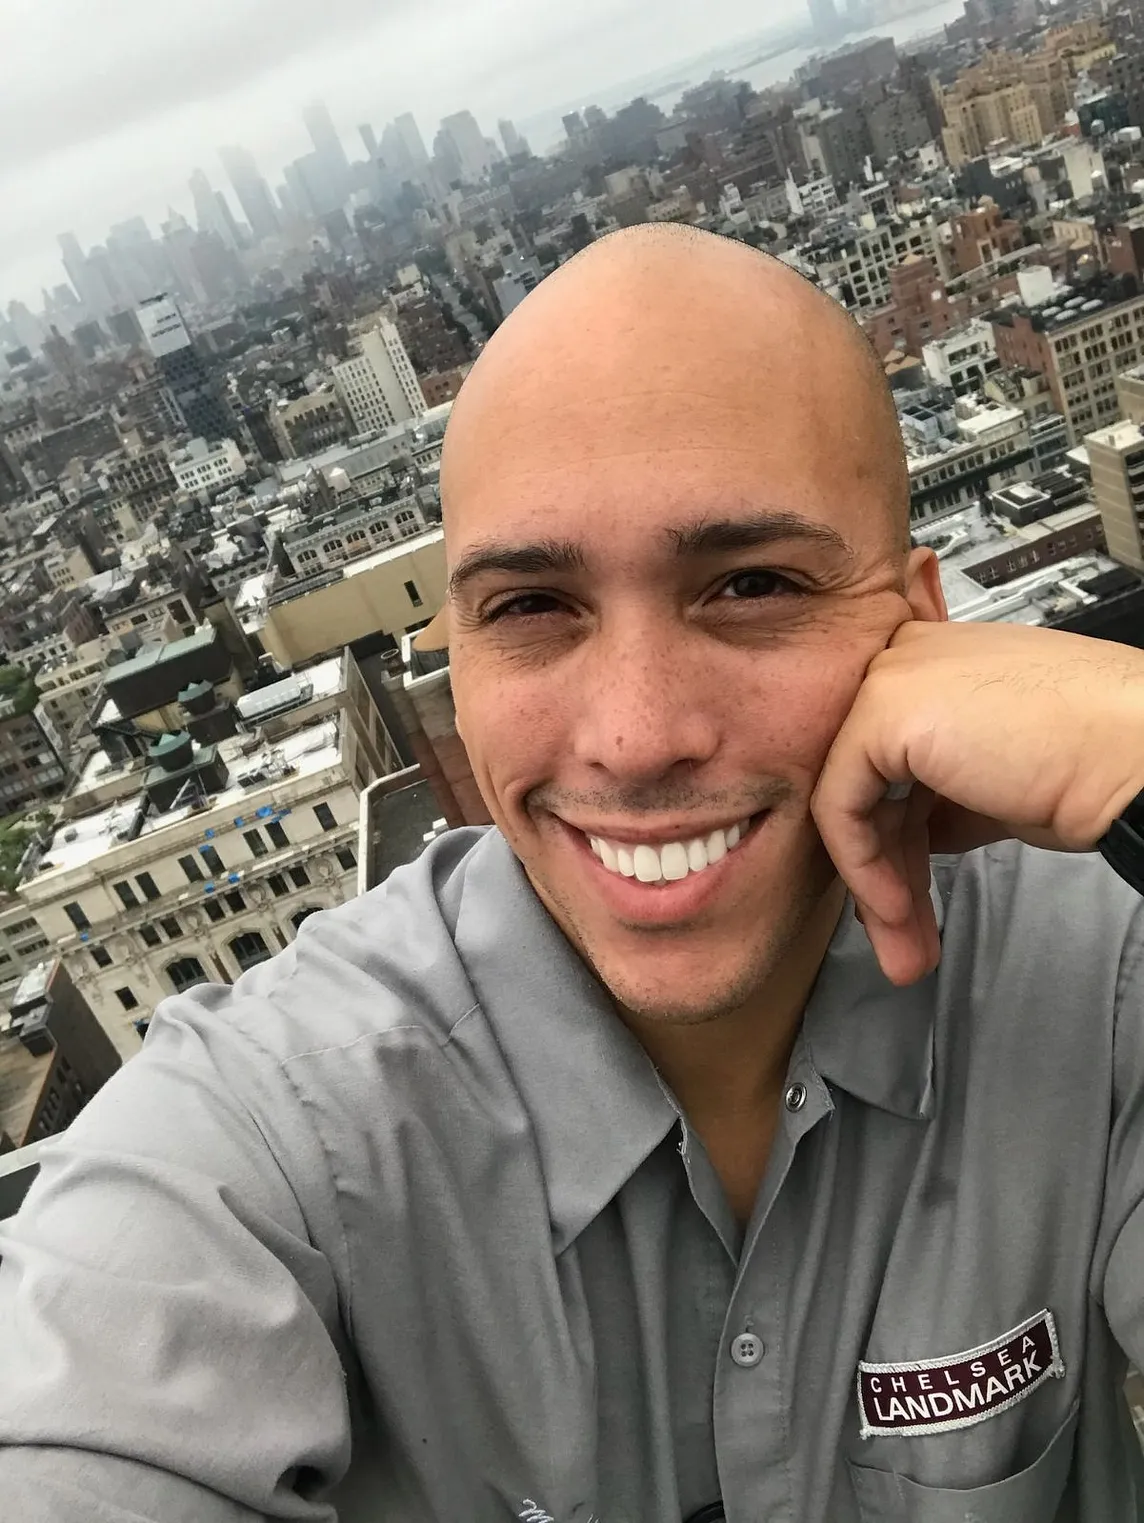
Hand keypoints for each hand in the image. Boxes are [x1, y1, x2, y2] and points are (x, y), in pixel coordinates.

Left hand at [810, 621, 1143, 986]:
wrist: (1136, 753)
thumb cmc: (1097, 759)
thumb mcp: (1001, 783)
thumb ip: (948, 797)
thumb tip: (917, 835)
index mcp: (937, 667)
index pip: (888, 763)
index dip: (897, 842)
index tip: (909, 903)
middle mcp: (907, 661)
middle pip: (869, 785)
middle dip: (887, 875)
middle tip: (905, 941)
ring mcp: (890, 679)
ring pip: (851, 801)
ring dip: (878, 888)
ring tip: (906, 951)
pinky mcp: (882, 710)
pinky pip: (842, 804)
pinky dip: (864, 867)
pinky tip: (897, 909)